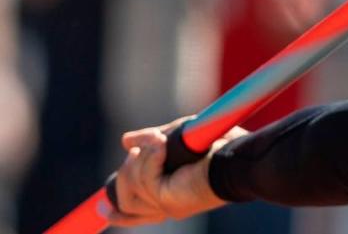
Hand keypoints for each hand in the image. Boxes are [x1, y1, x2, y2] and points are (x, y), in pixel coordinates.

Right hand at [107, 117, 247, 226]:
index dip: (119, 213)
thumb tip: (125, 140)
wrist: (239, 157)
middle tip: (145, 148)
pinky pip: (143, 179)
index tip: (101, 210)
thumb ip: (152, 142)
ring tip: (162, 143)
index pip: (135, 214)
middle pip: (123, 201)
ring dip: (142, 158)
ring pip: (129, 186)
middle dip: (127, 171)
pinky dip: (151, 158)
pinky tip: (163, 146)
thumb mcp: (177, 139)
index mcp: (172, 196)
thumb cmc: (219, 144)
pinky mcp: (166, 200)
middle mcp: (167, 206)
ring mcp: (165, 205)